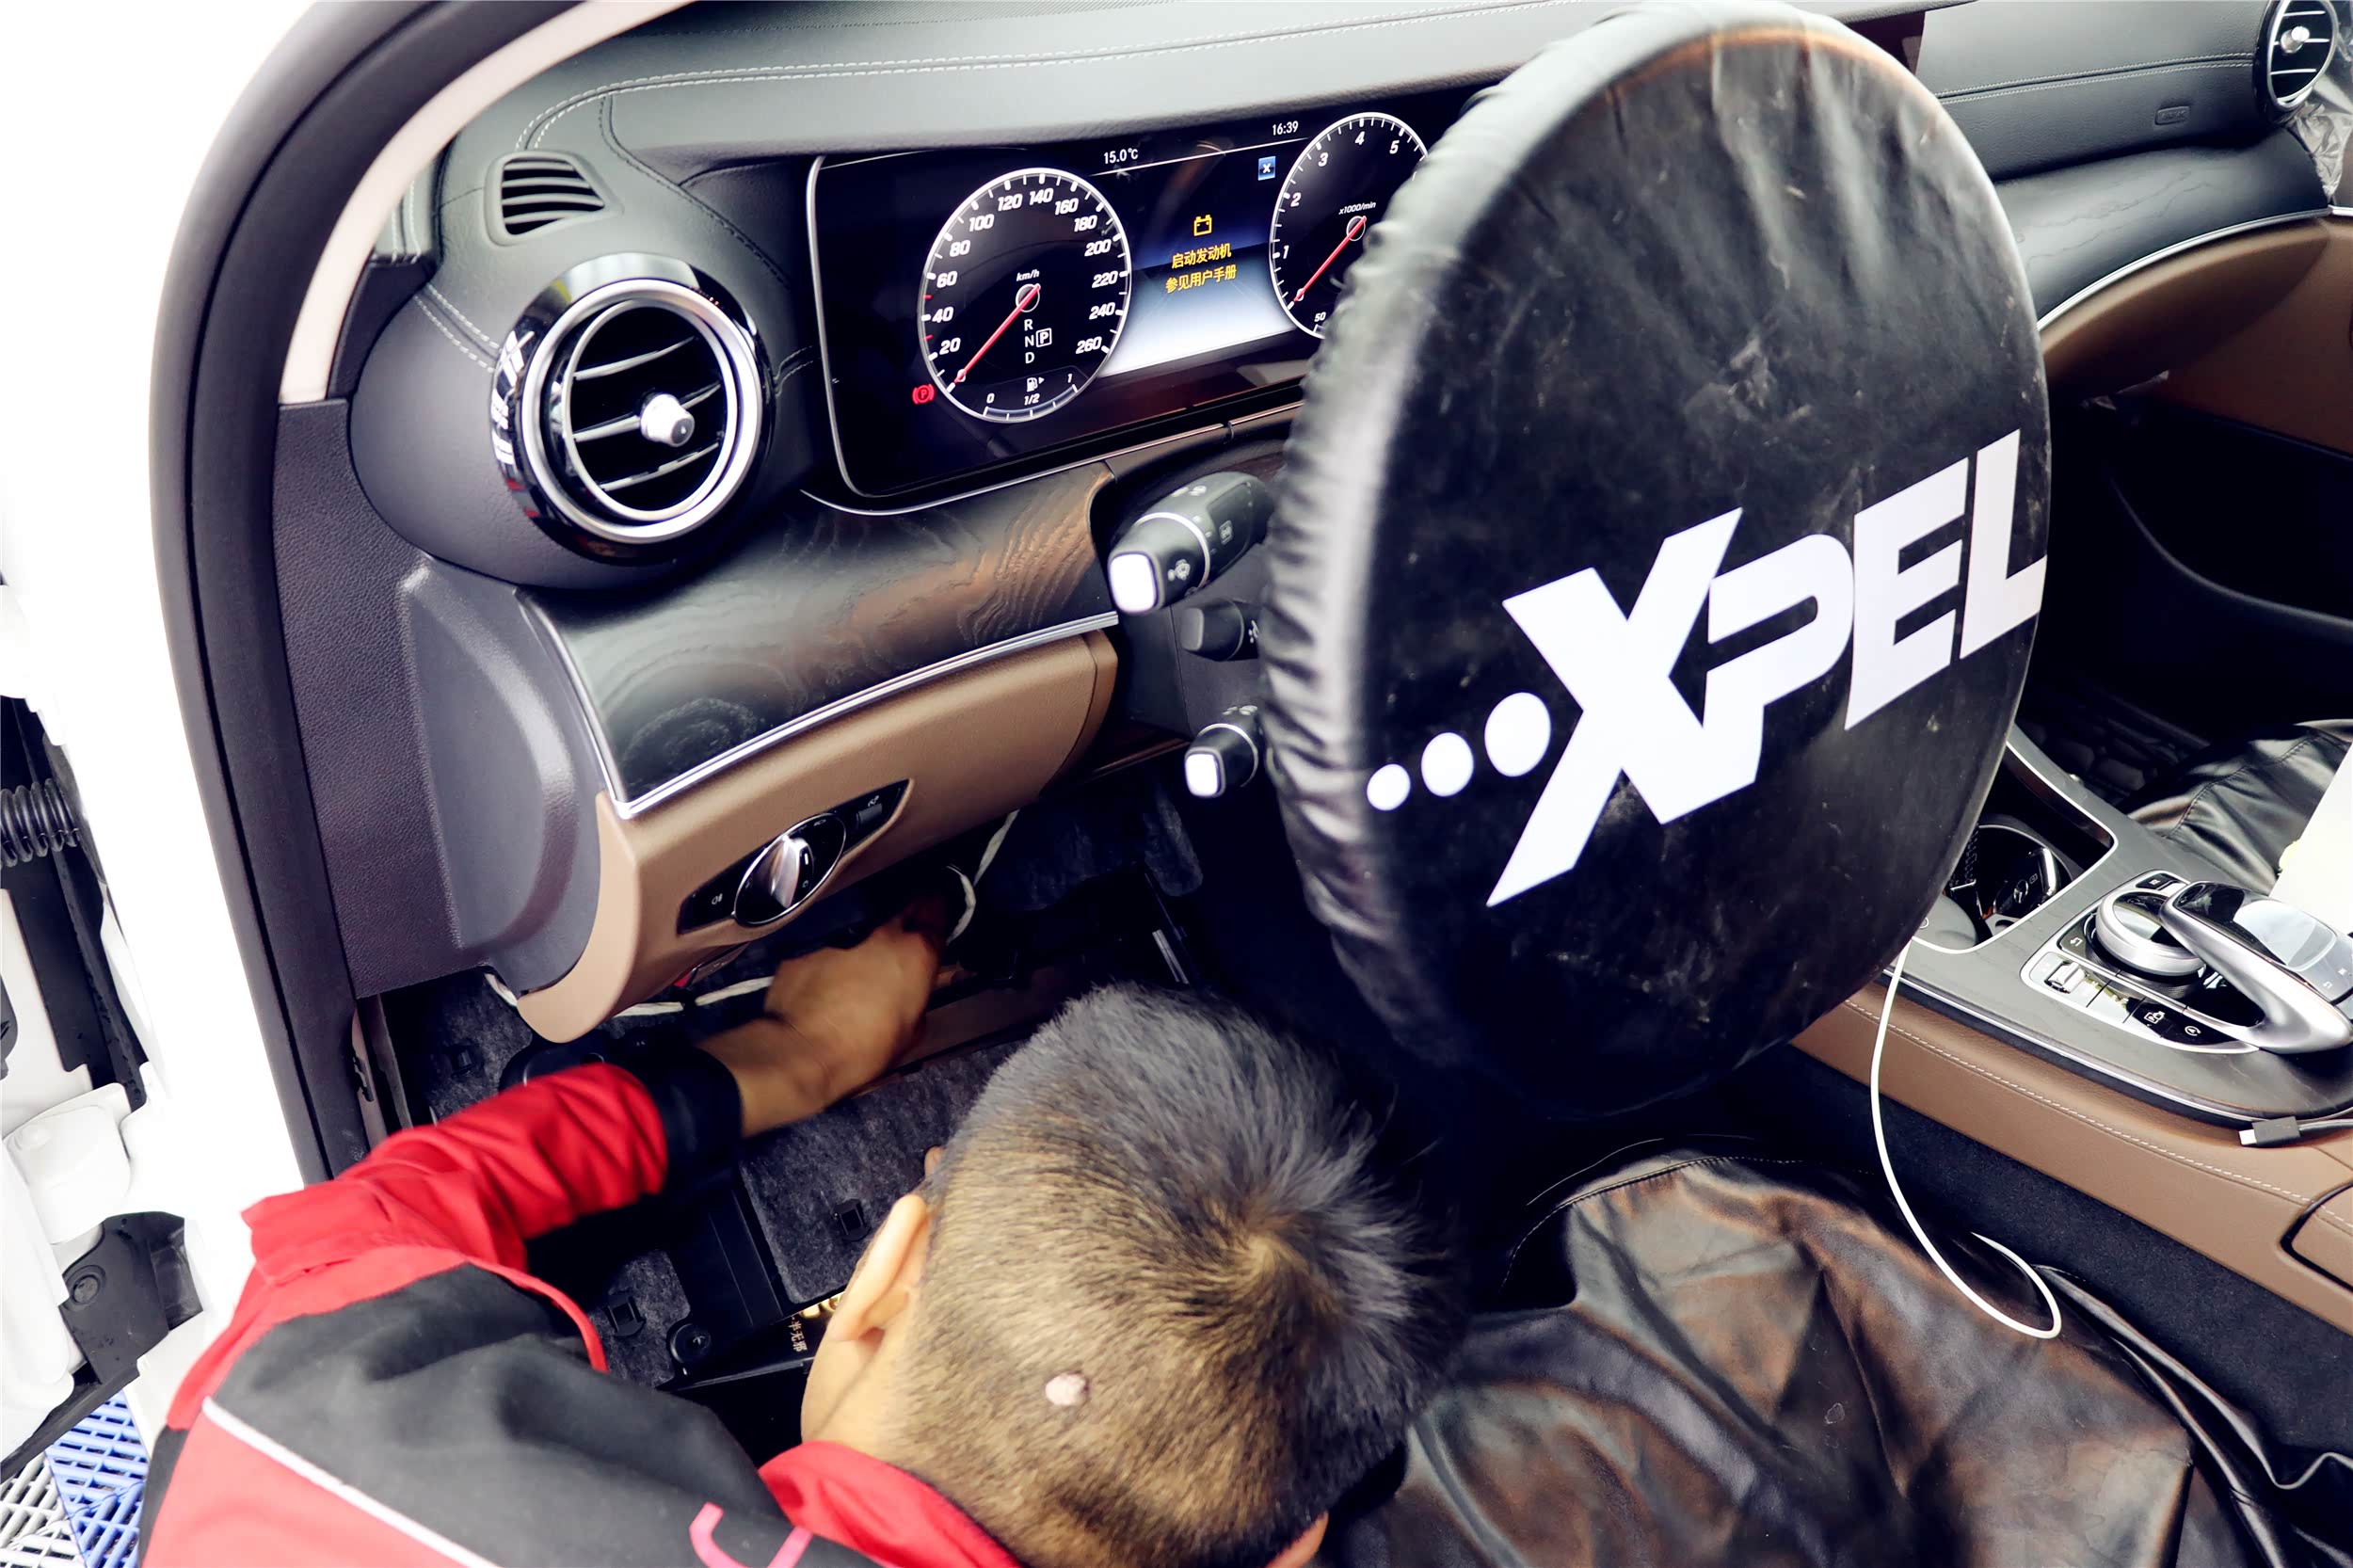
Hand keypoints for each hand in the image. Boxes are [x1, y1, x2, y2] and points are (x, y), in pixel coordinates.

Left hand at [701, 894, 948, 1134]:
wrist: (799, 1052)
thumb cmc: (863, 1049)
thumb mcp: (910, 1033)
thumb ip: (916, 999)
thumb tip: (910, 993)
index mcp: (915, 952)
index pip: (936, 910)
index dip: (937, 912)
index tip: (935, 918)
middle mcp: (880, 934)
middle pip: (900, 913)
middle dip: (905, 924)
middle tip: (902, 945)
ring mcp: (839, 937)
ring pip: (860, 931)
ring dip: (864, 945)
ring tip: (859, 973)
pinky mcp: (805, 948)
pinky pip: (825, 947)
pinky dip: (829, 960)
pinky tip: (823, 985)